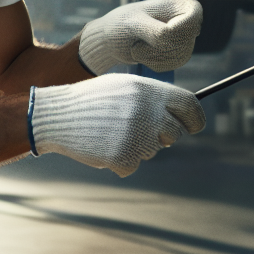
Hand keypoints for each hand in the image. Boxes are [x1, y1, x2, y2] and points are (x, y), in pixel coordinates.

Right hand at [30, 74, 205, 176]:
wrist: (57, 116)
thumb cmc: (92, 100)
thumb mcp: (124, 87)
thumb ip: (152, 99)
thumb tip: (180, 118)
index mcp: (148, 91)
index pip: (190, 106)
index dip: (195, 119)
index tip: (193, 127)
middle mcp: (147, 112)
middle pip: (174, 133)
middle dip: (162, 136)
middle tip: (138, 132)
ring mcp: (136, 136)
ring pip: (152, 151)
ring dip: (136, 148)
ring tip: (110, 133)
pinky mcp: (124, 157)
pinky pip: (132, 166)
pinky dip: (119, 162)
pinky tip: (101, 147)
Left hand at [79, 0, 203, 73]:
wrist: (111, 41)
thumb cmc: (120, 25)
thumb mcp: (133, 24)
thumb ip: (154, 30)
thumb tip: (171, 35)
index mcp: (177, 4)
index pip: (194, 18)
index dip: (178, 30)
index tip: (159, 33)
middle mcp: (183, 19)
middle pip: (186, 40)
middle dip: (160, 47)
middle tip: (139, 41)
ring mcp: (181, 36)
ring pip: (181, 55)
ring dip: (155, 57)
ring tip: (138, 47)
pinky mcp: (176, 52)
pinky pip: (175, 63)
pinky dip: (156, 64)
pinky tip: (142, 55)